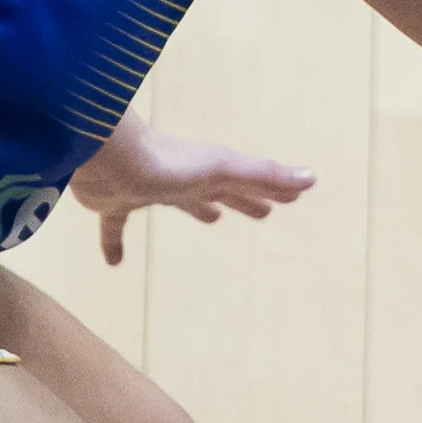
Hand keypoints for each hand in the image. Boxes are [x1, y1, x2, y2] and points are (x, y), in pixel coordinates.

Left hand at [66, 113, 316, 265]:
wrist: (108, 159)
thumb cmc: (170, 163)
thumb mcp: (224, 170)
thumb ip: (265, 174)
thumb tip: (313, 178)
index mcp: (211, 172)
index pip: (248, 182)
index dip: (270, 189)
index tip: (291, 198)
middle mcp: (184, 179)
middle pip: (220, 191)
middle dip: (243, 199)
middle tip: (263, 212)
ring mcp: (149, 189)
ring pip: (181, 202)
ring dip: (198, 209)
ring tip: (211, 218)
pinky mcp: (115, 203)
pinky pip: (116, 227)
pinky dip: (115, 243)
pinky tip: (114, 263)